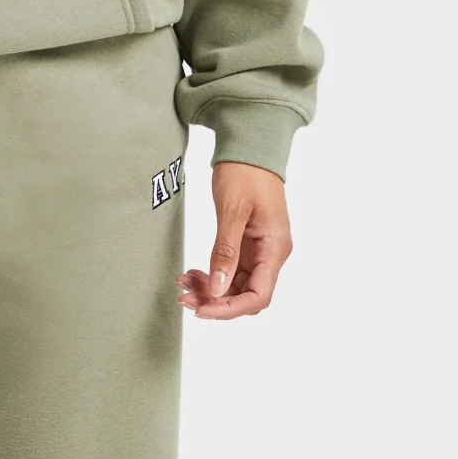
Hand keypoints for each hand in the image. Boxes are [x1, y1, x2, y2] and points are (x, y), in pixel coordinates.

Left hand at [180, 163, 291, 318]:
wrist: (249, 148)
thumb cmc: (245, 173)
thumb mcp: (232, 212)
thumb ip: (225, 252)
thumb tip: (218, 289)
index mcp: (275, 248)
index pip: (258, 296)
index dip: (229, 309)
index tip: (201, 309)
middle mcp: (271, 254)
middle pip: (245, 295)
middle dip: (215, 300)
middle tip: (183, 295)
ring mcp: (260, 251)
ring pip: (236, 285)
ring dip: (210, 289)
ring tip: (182, 282)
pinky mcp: (248, 245)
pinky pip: (231, 270)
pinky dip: (211, 275)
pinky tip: (192, 272)